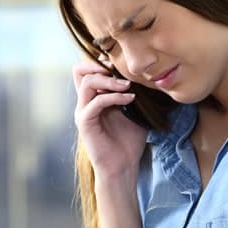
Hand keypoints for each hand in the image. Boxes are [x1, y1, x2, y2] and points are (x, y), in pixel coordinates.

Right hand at [72, 60, 146, 178]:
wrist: (122, 166)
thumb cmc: (128, 141)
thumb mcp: (134, 112)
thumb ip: (133, 94)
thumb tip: (148, 78)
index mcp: (93, 98)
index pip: (86, 70)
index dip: (101, 62)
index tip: (122, 65)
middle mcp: (85, 102)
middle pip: (79, 70)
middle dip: (100, 65)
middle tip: (120, 70)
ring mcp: (83, 111)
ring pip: (87, 82)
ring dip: (109, 80)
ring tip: (127, 85)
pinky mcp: (85, 122)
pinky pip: (96, 101)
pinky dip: (114, 96)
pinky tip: (130, 98)